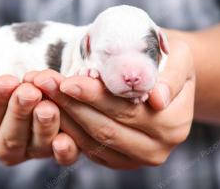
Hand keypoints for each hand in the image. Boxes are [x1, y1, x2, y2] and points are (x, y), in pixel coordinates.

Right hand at [0, 31, 78, 165]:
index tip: (6, 82)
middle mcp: (2, 145)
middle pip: (11, 135)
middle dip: (20, 112)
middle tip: (29, 91)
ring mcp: (29, 146)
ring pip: (37, 144)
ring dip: (44, 125)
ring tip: (49, 104)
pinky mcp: (52, 142)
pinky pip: (60, 152)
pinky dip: (65, 149)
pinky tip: (67, 138)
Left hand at [28, 38, 194, 168]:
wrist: (164, 82)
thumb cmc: (166, 64)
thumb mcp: (178, 59)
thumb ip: (170, 77)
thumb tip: (157, 99)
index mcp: (173, 122)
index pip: (126, 109)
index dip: (94, 96)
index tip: (67, 81)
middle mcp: (156, 148)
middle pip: (105, 128)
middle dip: (70, 104)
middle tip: (43, 82)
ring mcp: (135, 158)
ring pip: (92, 141)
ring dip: (63, 117)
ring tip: (40, 92)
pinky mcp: (117, 160)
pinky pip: (87, 149)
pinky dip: (67, 130)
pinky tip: (50, 109)